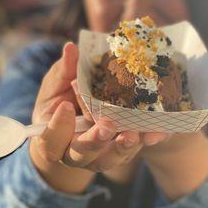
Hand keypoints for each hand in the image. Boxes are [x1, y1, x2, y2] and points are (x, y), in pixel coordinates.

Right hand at [29, 42, 166, 192]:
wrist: (78, 125)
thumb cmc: (62, 102)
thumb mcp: (58, 86)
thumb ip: (65, 71)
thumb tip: (72, 48)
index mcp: (54, 138)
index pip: (51, 140)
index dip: (58, 127)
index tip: (66, 106)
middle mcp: (75, 153)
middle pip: (81, 154)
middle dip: (94, 141)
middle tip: (107, 127)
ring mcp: (98, 156)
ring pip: (109, 159)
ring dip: (122, 148)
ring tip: (134, 135)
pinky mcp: (120, 153)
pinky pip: (133, 152)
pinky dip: (144, 142)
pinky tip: (156, 133)